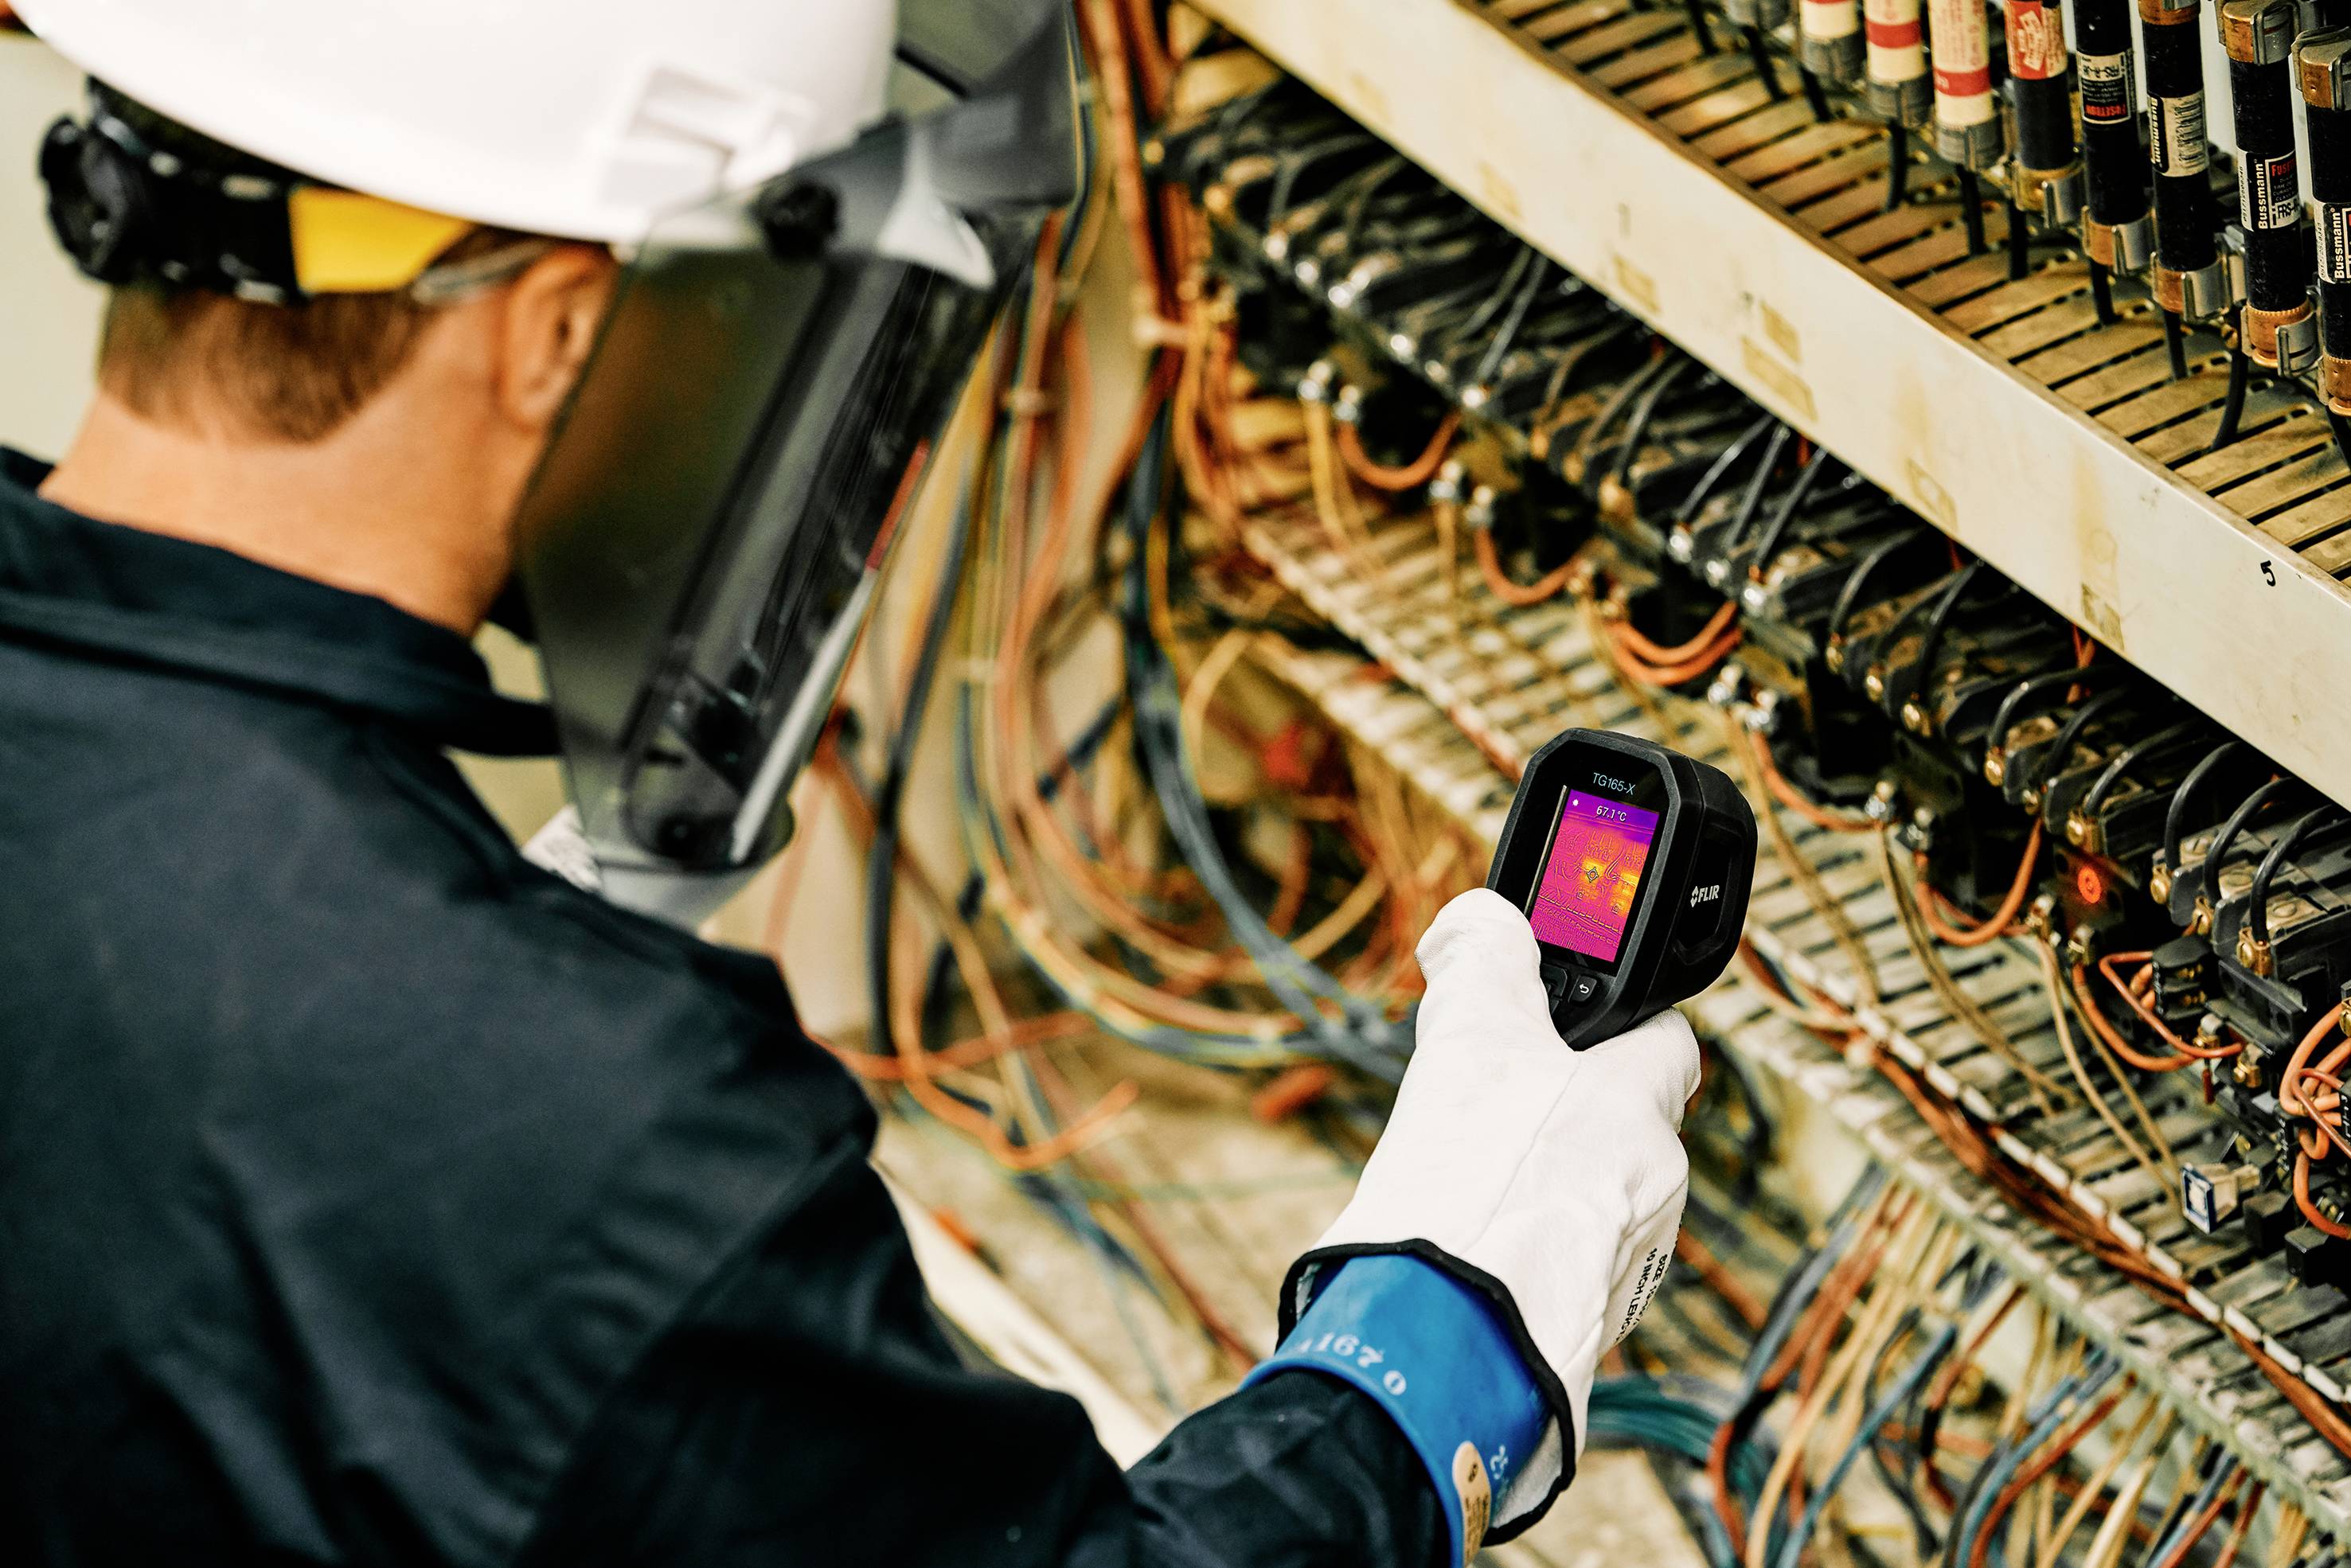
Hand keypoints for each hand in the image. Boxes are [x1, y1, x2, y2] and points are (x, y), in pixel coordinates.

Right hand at [1280, 888, 1698, 1531]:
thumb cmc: (1473, 1190)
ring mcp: (1627, 1268)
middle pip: (1623, 1128)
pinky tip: (1465, 1251)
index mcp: (1639, 1109)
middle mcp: (1653, 1191)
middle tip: (1486, 1112)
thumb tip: (1480, 918)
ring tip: (1464, 1187)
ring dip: (1544, 1190)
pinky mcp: (1585, 1332)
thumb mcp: (1469, 1041)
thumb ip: (1483, 962)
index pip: (1669, 1044)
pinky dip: (1524, 1256)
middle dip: (1562, 1116)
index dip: (1620, 1024)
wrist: (1449, 1341)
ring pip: (1594, 1202)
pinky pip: (1566, 1273)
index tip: (1568, 1024)